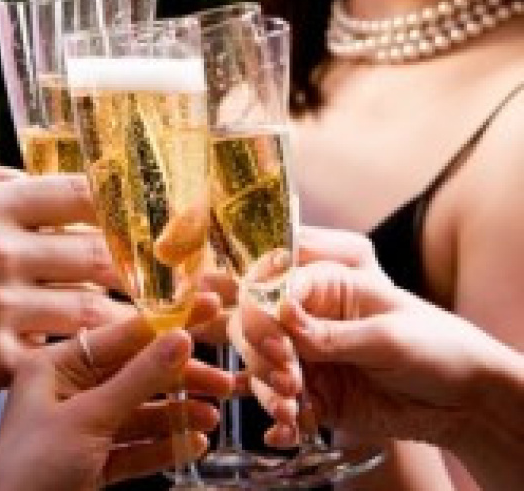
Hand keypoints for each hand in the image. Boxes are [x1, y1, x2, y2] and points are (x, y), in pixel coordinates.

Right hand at [0, 167, 133, 411]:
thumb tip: (38, 177)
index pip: (79, 193)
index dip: (116, 207)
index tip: (131, 221)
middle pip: (98, 251)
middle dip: (131, 265)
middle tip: (150, 273)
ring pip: (91, 306)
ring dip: (118, 311)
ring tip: (137, 314)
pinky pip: (63, 352)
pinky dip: (84, 351)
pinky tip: (96, 351)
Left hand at [0, 315, 233, 490]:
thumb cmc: (29, 469)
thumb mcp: (88, 418)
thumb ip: (138, 379)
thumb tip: (179, 338)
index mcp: (56, 366)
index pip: (121, 336)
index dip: (167, 323)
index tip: (207, 308)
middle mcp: (70, 391)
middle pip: (137, 375)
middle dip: (180, 380)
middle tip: (222, 382)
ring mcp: (82, 428)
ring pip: (140, 413)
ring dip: (177, 415)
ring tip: (212, 417)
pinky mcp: (92, 463)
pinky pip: (135, 448)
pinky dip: (164, 446)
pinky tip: (193, 444)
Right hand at [239, 226, 513, 450]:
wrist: (463, 402)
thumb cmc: (437, 348)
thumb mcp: (388, 336)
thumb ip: (331, 332)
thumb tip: (281, 314)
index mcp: (329, 286)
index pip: (274, 287)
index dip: (263, 313)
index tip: (275, 343)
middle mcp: (309, 318)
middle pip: (254, 325)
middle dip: (261, 354)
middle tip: (289, 379)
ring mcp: (306, 357)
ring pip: (258, 366)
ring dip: (266, 389)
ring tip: (291, 409)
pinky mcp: (311, 393)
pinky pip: (278, 403)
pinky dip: (278, 419)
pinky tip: (287, 431)